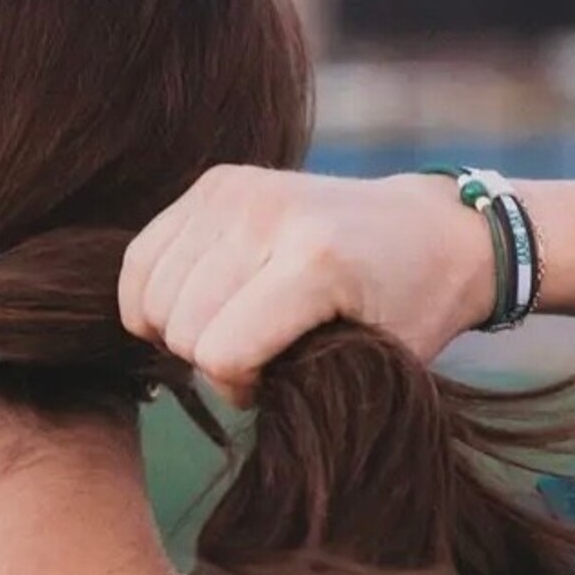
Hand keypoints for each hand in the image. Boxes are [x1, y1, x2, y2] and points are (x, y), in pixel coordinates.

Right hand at [119, 167, 495, 405]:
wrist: (433, 227)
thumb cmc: (413, 307)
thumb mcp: (376, 364)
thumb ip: (300, 385)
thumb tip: (228, 392)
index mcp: (316, 260)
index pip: (220, 353)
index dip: (238, 387)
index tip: (274, 383)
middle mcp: (268, 215)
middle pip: (182, 324)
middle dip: (209, 359)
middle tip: (254, 358)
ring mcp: (235, 191)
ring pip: (153, 294)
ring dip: (182, 328)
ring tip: (230, 329)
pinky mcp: (215, 182)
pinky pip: (141, 258)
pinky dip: (154, 296)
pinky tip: (194, 308)